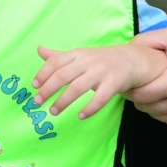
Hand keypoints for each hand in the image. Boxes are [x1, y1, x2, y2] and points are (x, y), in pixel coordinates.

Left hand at [34, 42, 166, 119]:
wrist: (132, 60)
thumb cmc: (100, 60)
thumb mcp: (80, 55)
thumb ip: (59, 56)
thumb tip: (39, 50)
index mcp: (77, 54)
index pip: (55, 62)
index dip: (43, 74)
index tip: (33, 86)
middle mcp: (87, 61)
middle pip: (63, 75)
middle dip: (48, 90)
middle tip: (37, 102)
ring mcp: (101, 72)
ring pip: (78, 87)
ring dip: (63, 101)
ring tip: (53, 111)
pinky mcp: (114, 83)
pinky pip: (100, 98)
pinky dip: (89, 108)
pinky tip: (80, 116)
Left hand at [122, 27, 166, 129]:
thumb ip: (146, 41)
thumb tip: (127, 51)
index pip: (141, 96)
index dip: (131, 89)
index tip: (130, 81)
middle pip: (148, 108)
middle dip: (140, 98)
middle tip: (141, 85)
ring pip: (160, 117)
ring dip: (153, 107)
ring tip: (155, 91)